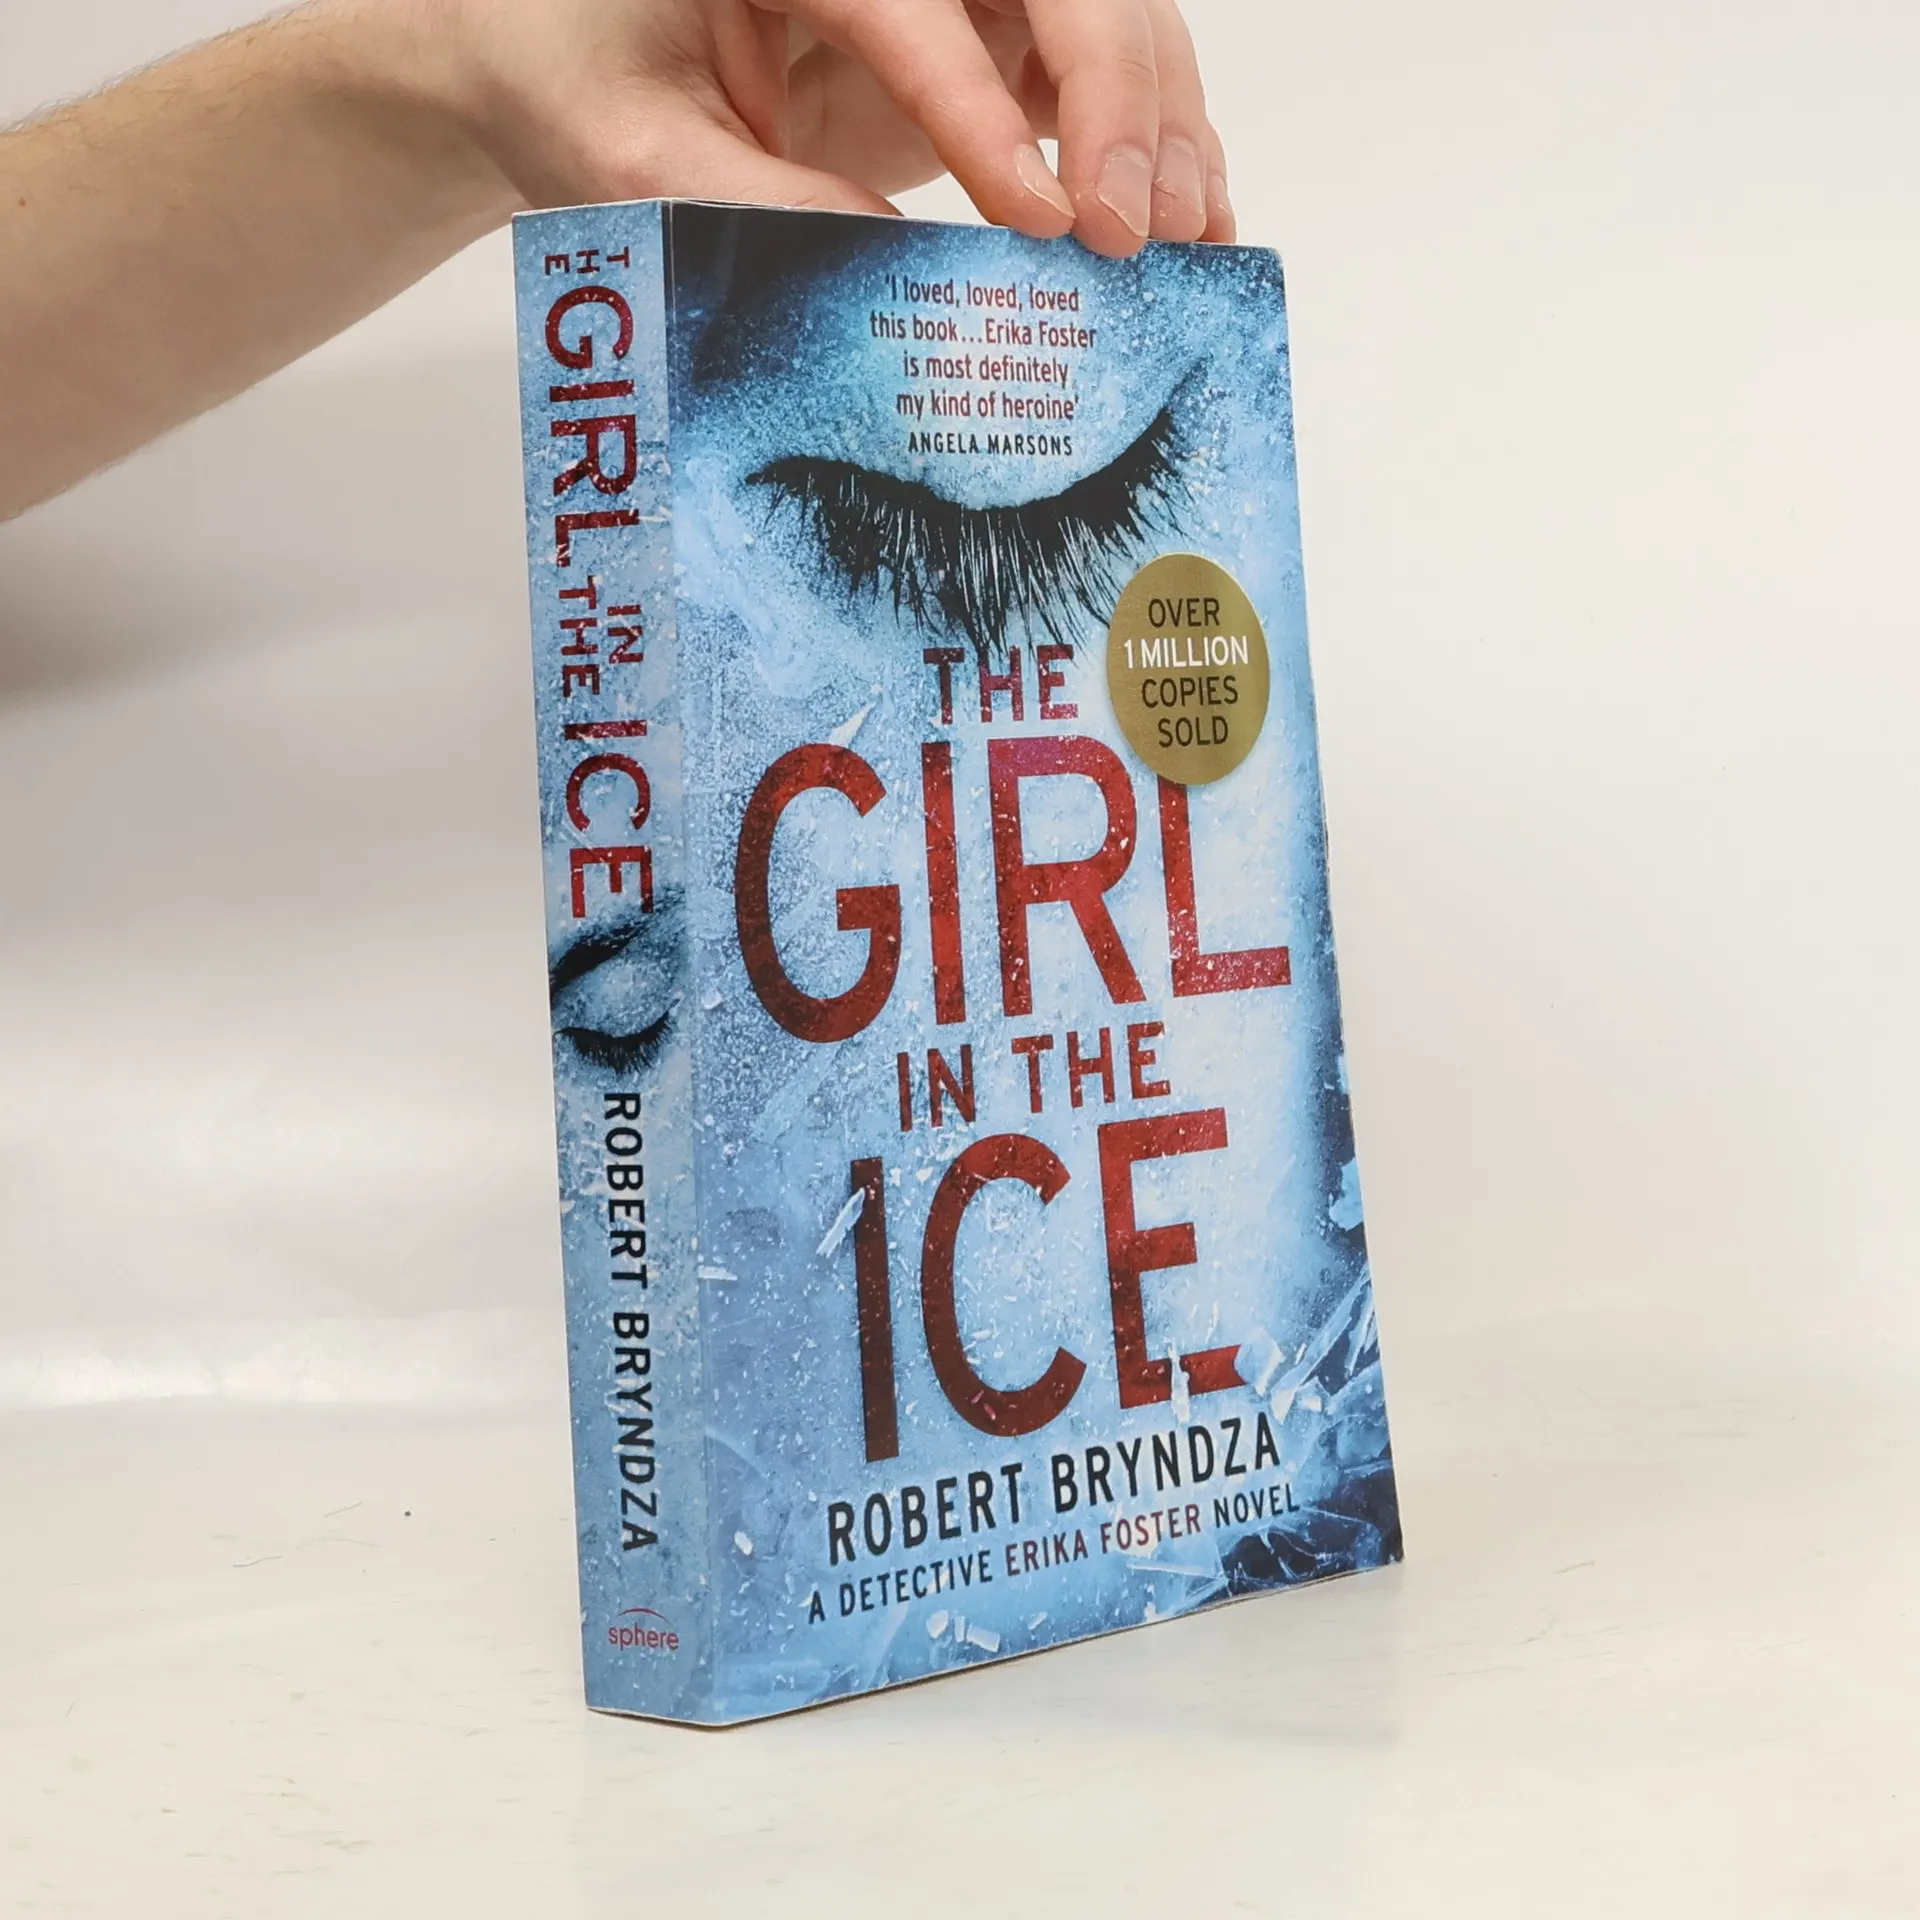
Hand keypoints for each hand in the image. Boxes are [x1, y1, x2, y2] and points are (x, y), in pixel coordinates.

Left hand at [393, 0, 1233, 254]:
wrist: (577, 52)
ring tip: (1187, 242)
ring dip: (1161, 124)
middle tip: (1129, 232)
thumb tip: (890, 272)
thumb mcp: (631, 152)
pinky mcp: (993, 34)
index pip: (914, 2)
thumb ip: (747, 201)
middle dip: (1113, 100)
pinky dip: (1157, 141)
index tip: (1039, 217)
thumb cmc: (584, 79)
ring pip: (1108, 14)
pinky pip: (1101, 71)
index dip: (984, 109)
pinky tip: (1189, 223)